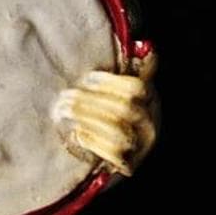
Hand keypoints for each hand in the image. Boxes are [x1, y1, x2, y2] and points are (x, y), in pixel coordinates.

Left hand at [54, 49, 158, 176]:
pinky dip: (93, 142)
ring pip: (117, 132)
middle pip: (123, 110)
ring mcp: (142, 148)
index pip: (136, 89)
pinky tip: (78, 135)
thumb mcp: (123, 95)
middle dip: (90, 101)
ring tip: (65, 113)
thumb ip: (133, 73)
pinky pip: (113, 154)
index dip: (110, 82)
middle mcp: (150, 125)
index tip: (86, 78)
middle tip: (65, 97)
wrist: (112, 162)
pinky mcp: (129, 167)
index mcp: (150, 102)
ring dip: (87, 120)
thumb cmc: (113, 120)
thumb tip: (149, 47)